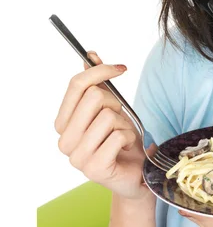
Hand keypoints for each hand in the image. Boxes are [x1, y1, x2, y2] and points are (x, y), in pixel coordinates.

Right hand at [55, 51, 154, 201]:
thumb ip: (97, 82)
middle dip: (115, 103)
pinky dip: (129, 137)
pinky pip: (118, 136)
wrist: (134, 172)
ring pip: (108, 116)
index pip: (76, 84)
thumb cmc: (120, 137)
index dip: (100, 70)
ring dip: (123, 123)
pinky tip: (125, 148)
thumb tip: (90, 54)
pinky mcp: (94, 169)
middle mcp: (64, 140)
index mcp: (63, 123)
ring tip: (122, 135)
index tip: (121, 68)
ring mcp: (77, 157)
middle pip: (94, 97)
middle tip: (119, 118)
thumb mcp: (109, 106)